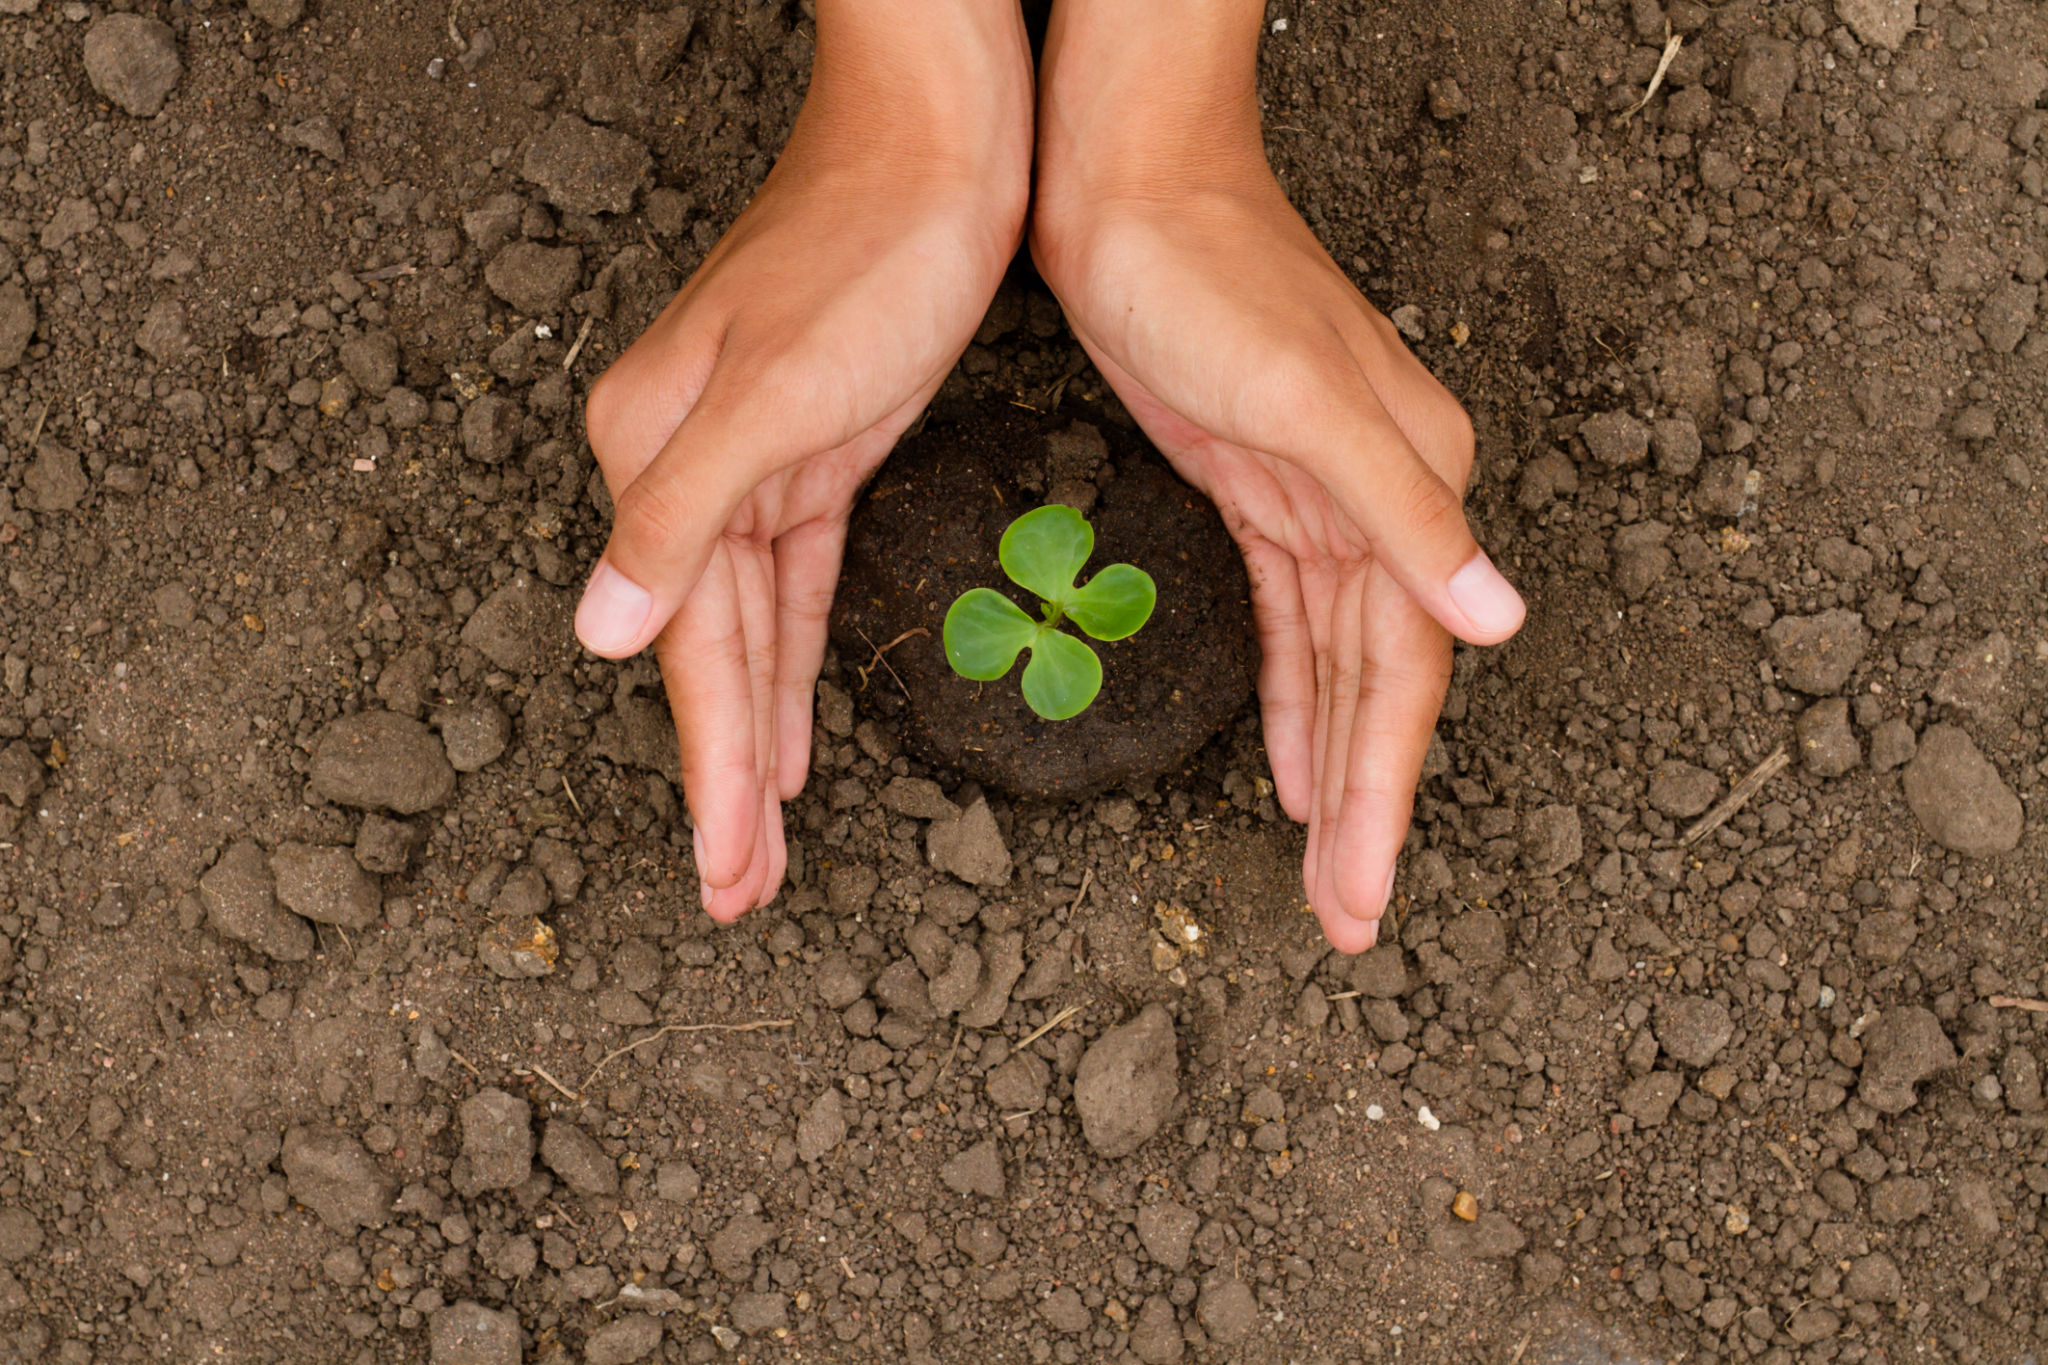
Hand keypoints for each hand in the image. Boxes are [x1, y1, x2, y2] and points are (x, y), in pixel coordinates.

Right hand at [579, 1, 1031, 919]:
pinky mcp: (808, 449)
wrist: (940, 138)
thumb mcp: (777, 390)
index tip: (726, 876)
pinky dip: (790, 665)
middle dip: (730, 784)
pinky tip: (792, 732)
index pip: (686, 650)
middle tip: (738, 895)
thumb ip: (681, 516)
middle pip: (709, 657)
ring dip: (758, 742)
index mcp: (654, 455)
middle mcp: (681, 465)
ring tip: (759, 847)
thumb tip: (598, 632)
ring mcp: (743, 458)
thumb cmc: (868, 246)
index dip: (712, 770)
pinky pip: (789, 586)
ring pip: (751, 635)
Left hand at [1034, 0, 1524, 951]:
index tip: (1360, 894)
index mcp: (1411, 485)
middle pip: (1384, 684)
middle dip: (1366, 807)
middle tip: (1346, 917)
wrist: (1128, 183)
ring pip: (1341, 664)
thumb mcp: (1300, 398)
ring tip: (1329, 869)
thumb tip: (1499, 621)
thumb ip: (1402, 513)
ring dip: (1336, 768)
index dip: (1386, 788)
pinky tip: (1292, 762)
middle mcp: (1387, 500)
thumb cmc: (1206, 274)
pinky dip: (1298, 698)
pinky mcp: (1266, 487)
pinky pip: (1297, 622)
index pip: (1407, 670)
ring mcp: (1327, 496)